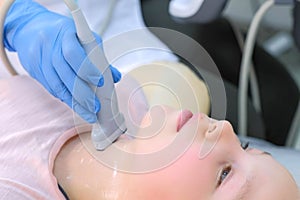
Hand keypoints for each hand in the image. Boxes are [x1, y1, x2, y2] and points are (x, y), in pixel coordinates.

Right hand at [4, 0, 120, 122]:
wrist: (30, 28)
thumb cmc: (65, 34)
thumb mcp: (82, 37)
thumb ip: (98, 56)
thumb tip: (116, 77)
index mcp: (65, 34)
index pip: (74, 54)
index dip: (87, 70)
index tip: (100, 82)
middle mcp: (49, 46)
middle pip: (65, 74)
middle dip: (82, 94)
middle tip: (96, 107)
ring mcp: (39, 59)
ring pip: (57, 86)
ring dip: (74, 103)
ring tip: (89, 114)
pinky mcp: (34, 70)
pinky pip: (50, 88)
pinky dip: (65, 99)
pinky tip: (76, 106)